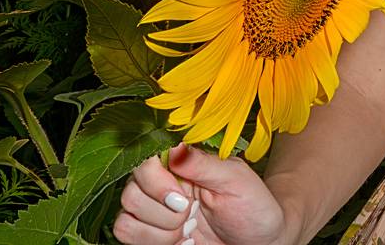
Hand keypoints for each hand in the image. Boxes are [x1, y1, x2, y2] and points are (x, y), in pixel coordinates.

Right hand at [112, 143, 289, 244]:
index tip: (183, 199)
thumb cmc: (253, 205)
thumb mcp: (236, 180)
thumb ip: (204, 164)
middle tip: (192, 214)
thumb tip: (175, 147)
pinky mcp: (149, 233)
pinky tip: (181, 241)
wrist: (258, 239)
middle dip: (164, 213)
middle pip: (131, 193)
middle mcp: (162, 183)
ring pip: (126, 219)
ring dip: (160, 232)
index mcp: (183, 163)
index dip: (156, 183)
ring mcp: (154, 210)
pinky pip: (126, 235)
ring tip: (189, 230)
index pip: (145, 161)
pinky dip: (153, 242)